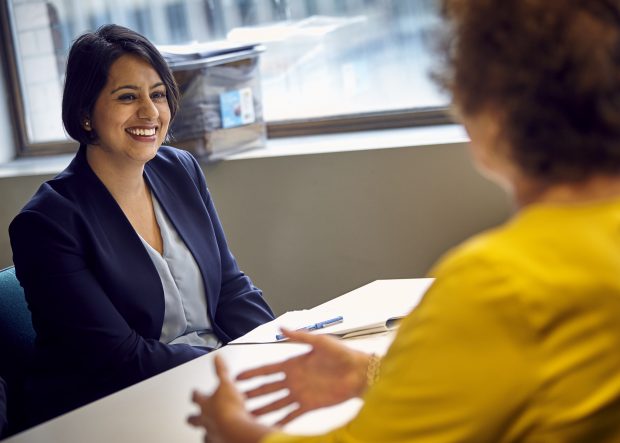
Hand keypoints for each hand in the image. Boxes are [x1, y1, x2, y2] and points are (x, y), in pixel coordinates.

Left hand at [188, 355, 271, 442]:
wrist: (236, 430)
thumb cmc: (229, 409)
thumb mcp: (227, 384)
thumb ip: (221, 371)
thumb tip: (217, 357)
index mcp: (205, 404)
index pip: (196, 397)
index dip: (195, 393)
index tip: (194, 391)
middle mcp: (205, 419)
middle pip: (193, 419)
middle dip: (192, 417)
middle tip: (190, 417)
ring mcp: (211, 433)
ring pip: (204, 433)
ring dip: (206, 430)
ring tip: (209, 430)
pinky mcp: (220, 442)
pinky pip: (216, 442)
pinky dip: (219, 439)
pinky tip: (222, 439)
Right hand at [237, 328, 370, 424]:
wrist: (360, 372)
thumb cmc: (343, 354)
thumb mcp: (320, 341)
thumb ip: (300, 336)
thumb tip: (282, 327)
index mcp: (294, 363)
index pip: (268, 370)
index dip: (252, 374)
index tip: (236, 377)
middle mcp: (294, 379)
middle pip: (268, 388)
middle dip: (252, 394)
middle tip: (235, 399)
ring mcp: (300, 393)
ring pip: (276, 403)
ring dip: (262, 409)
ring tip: (248, 415)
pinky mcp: (310, 405)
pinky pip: (292, 414)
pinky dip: (281, 421)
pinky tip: (270, 426)